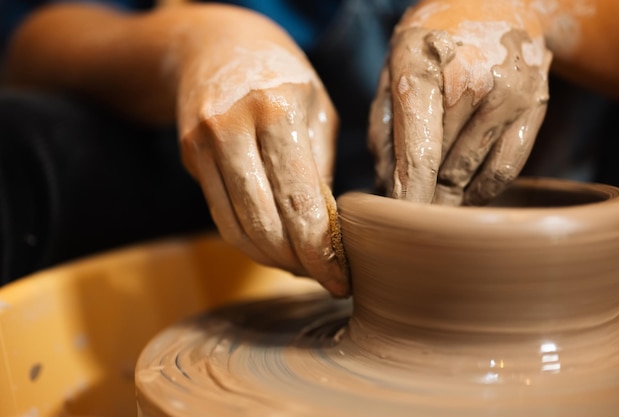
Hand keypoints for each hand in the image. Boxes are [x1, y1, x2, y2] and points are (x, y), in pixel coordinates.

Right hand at [177, 41, 348, 296]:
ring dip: (270, 259)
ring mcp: (203, 142)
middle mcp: (232, 127)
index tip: (341, 280)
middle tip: (324, 279)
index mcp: (277, 110)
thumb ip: (320, 170)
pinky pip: (220, 214)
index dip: (320, 252)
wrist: (216, 45)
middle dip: (296, 264)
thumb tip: (328, 233)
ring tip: (300, 268)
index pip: (300, 202)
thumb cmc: (283, 78)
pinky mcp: (189, 156)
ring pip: (235, 228)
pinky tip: (273, 247)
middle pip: (263, 224)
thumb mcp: (318, 110)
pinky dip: (248, 240)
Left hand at [369, 1, 550, 204]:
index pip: (419, 151)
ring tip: (433, 191)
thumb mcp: (392, 70)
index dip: (410, 197)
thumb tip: (387, 188)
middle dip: (422, 197)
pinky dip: (479, 189)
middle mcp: (473, 79)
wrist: (496, 1)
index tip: (401, 227)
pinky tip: (462, 187)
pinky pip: (504, 170)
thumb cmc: (432, 40)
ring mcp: (511, 93)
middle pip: (443, 169)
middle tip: (409, 210)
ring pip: (472, 175)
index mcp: (424, 66)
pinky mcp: (536, 106)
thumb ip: (384, 129)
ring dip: (449, 194)